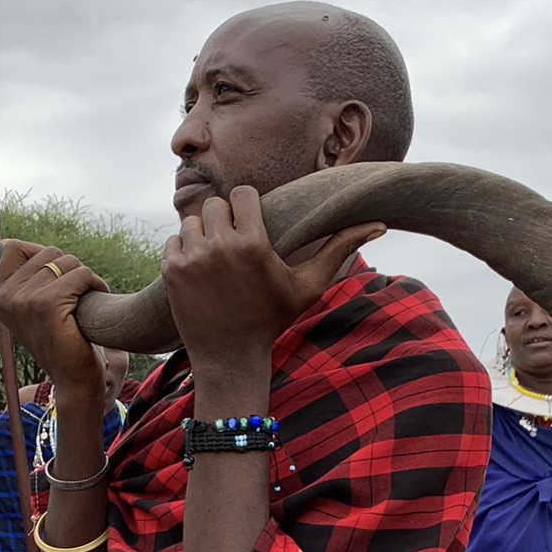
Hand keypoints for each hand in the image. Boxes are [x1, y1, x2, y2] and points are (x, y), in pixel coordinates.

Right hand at [0, 241, 109, 401]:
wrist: (75, 382)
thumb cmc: (62, 343)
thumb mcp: (35, 309)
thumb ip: (26, 279)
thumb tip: (11, 242)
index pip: (14, 247)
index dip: (42, 254)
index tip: (57, 276)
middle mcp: (6, 298)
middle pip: (46, 252)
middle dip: (69, 269)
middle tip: (75, 297)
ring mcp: (24, 301)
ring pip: (66, 261)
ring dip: (84, 278)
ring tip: (85, 302)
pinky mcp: (48, 305)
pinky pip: (80, 275)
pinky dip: (95, 284)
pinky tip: (97, 301)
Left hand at [162, 186, 383, 385]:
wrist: (231, 359)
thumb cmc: (274, 320)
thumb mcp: (309, 286)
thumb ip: (339, 250)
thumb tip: (379, 225)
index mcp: (254, 243)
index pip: (243, 193)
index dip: (247, 206)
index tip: (250, 224)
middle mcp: (221, 246)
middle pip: (215, 204)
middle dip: (224, 220)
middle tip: (233, 245)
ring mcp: (193, 259)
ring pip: (192, 221)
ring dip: (203, 235)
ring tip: (216, 260)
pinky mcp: (171, 272)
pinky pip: (174, 241)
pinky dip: (184, 252)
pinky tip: (199, 273)